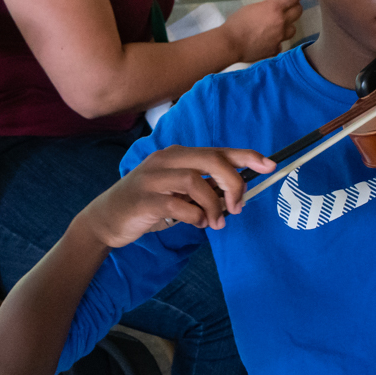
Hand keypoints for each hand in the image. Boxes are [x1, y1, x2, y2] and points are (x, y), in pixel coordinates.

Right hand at [77, 146, 275, 248]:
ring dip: (213, 205)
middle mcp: (166, 160)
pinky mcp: (145, 199)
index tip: (269, 164)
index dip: (245, 156)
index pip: (217, 151)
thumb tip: (236, 194)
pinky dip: (194, 216)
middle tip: (238, 207)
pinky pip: (178, 205)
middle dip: (233, 183)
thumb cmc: (147, 205)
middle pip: (210, 161)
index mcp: (177, 155)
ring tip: (215, 223)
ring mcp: (153, 178)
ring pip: (196, 181)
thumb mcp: (177, 192)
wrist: (105, 220)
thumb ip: (202, 189)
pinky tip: (195, 223)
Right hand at [224, 0, 305, 62]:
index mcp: (275, 8)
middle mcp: (282, 22)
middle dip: (295, 8)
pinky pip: (281, 43)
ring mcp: (280, 37)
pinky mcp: (276, 49)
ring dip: (287, 26)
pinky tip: (266, 41)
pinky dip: (276, 41)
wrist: (231, 43)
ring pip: (292, 29)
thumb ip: (267, 7)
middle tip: (288, 8)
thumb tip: (274, 8)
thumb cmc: (237, 22)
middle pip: (298, 12)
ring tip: (276, 27)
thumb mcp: (252, 7)